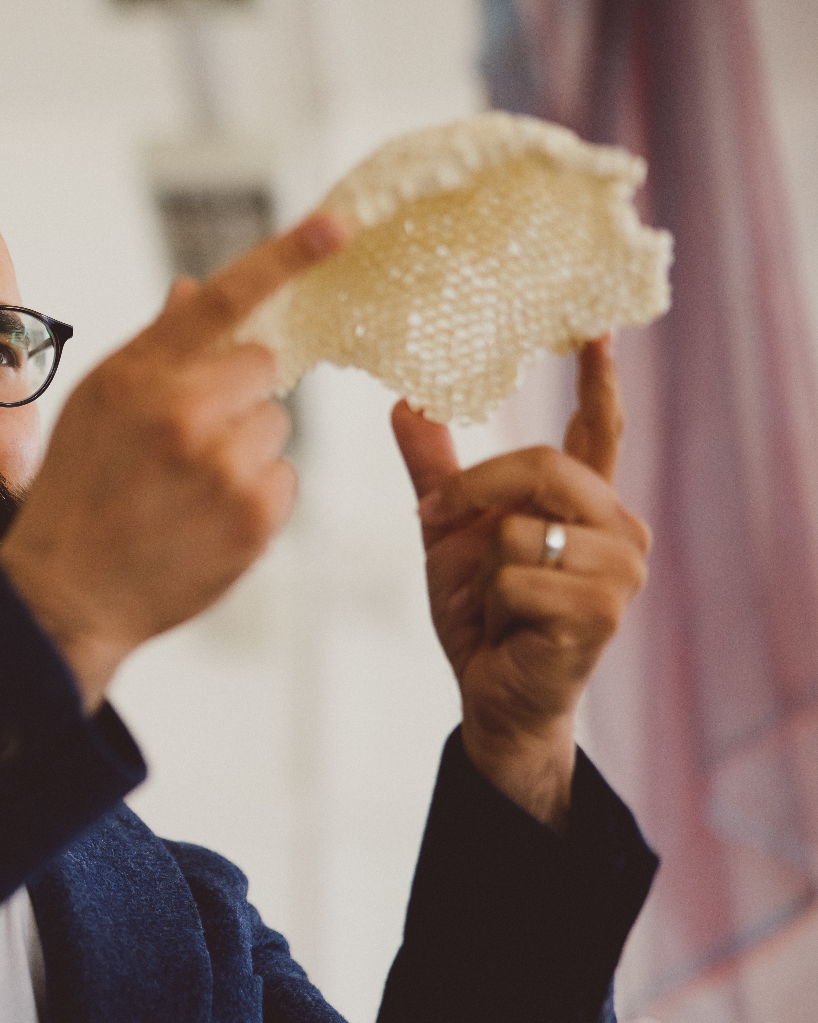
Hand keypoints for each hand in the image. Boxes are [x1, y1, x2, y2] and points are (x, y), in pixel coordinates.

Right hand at [0, 213, 350, 710]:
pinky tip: (205, 516)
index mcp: (137, 376)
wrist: (68, 592)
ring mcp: (221, 468)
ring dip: (245, 446)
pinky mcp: (253, 518)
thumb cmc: (78, 489)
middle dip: (235, 391)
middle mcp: (181, 414)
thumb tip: (195, 291)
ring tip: (188, 486)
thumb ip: (152, 347)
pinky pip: (284, 476)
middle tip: (185, 436)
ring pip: (275, 424)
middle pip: (260, 364)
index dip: (287, 255)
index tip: (340, 224)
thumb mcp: (94, 404)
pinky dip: (255, 494)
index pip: (223, 299)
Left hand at [392, 337, 650, 829]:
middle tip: (436, 520)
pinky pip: (517, 575)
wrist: (490, 694)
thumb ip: (437, 470)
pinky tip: (512, 629)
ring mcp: (619, 570)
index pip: (599, 429)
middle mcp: (619, 529)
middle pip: (541, 466)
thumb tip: (403, 403)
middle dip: (473, 493)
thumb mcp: (448, 532)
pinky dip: (494, 603)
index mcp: (587, 504)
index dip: (598, 379)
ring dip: (485, 570)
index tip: (595, 328)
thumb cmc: (479, 614)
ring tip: (500, 603)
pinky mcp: (602, 610)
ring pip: (519, 528)